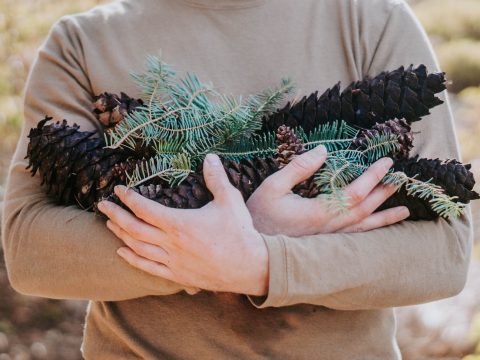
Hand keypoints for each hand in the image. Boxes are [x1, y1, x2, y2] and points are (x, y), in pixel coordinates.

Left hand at [97, 154, 268, 295]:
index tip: (119, 190)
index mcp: (179, 223)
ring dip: (121, 234)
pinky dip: (132, 259)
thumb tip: (210, 156)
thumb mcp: (230, 200)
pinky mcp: (177, 275)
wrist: (250, 267)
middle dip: (116, 215)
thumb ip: (216, 178)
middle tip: (102, 205)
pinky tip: (121, 252)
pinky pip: (148, 267)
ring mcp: (172, 261)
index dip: (129, 198)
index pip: (145, 209)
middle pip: (134, 228)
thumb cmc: (240, 232)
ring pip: (137, 247)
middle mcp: (170, 243)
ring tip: (110, 224)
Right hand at [246, 146, 409, 236]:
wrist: (254, 252)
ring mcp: (328, 239)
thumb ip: (298, 167)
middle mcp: (329, 228)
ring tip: (404, 211)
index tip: (386, 162)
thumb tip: (323, 150)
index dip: (372, 176)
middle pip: (365, 209)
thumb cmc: (259, 217)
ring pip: (363, 228)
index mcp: (319, 212)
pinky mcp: (324, 245)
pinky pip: (354, 239)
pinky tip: (377, 230)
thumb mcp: (273, 187)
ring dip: (384, 218)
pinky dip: (369, 233)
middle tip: (401, 179)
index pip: (354, 192)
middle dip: (384, 192)